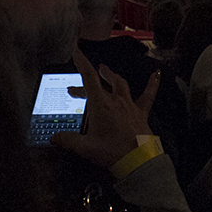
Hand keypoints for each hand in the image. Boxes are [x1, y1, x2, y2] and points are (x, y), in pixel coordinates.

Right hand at [51, 46, 159, 169]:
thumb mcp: (85, 147)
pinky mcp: (141, 113)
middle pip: (99, 84)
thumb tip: (54, 138)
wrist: (137, 160)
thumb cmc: (111, 152)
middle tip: (74, 89)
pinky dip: (152, 84)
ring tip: (105, 70)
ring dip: (111, 76)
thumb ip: (68, 141)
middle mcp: (115, 100)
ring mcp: (130, 105)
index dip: (81, 62)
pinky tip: (157, 73)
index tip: (75, 51)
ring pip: (120, 84)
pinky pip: (148, 95)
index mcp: (101, 104)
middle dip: (86, 84)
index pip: (88, 78)